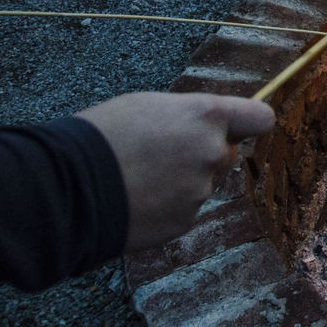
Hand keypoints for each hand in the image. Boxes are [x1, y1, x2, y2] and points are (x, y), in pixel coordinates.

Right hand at [77, 92, 274, 251]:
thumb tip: (210, 125)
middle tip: (164, 153)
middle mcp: (212, 153)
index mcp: (207, 117)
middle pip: (226, 154)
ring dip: (183, 182)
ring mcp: (200, 191)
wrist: (66, 188)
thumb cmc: (102, 136)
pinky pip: (184, 210)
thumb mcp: (151, 105)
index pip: (260, 118)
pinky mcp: (184, 222)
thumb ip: (192, 116)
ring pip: (203, 184)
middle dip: (204, 154)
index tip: (239, 125)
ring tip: (141, 177)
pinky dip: (167, 206)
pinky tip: (138, 199)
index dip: (249, 121)